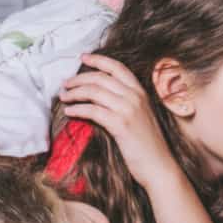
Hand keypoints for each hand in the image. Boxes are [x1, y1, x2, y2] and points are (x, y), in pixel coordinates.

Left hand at [59, 54, 175, 187]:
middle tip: (65, 84)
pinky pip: (93, 110)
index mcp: (140, 92)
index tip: (83, 58)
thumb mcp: (140, 116)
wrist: (159, 165)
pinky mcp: (120, 124)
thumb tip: (99, 95)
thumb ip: (125, 103)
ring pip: (94, 92)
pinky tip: (70, 111)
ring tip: (64, 97)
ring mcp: (129, 109)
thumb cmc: (148, 144)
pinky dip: (77, 109)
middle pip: (101, 78)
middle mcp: (135, 97)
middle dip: (79, 78)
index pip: (117, 68)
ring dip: (74, 93)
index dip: (98, 60)